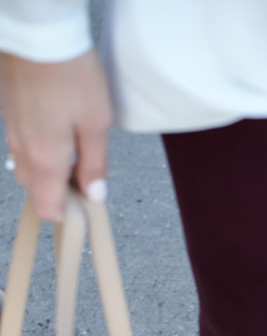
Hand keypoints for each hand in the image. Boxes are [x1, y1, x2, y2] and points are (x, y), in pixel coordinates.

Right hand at [0, 49, 112, 219]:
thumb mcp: (96, 122)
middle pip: (35, 189)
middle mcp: (22, 149)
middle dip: (57, 189)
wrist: (38, 31)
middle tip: (82, 171)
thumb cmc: (70, 72)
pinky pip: (20, 141)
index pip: (48, 208)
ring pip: (26, 165)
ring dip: (47, 166)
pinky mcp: (7, 111)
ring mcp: (10, 129)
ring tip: (71, 144)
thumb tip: (95, 194)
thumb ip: (95, 164)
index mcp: (45, 159)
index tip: (85, 202)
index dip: (67, 212)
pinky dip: (36, 144)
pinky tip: (54, 124)